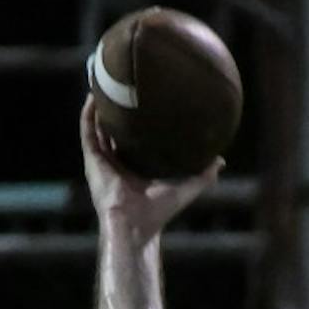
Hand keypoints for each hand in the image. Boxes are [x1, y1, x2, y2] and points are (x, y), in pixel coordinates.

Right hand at [79, 97, 222, 242]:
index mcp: (134, 167)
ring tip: (103, 82)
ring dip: (99, 106)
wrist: (135, 225)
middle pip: (113, 129)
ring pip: (96, 126)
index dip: (137, 122)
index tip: (144, 101)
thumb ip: (202, 175)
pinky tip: (93, 97)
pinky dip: (88, 115)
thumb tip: (220, 160)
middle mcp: (116, 162)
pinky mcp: (92, 160)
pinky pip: (87, 132)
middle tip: (122, 84)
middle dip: (115, 109)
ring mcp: (102, 161)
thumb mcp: (185, 188)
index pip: (134, 139)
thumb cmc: (158, 212)